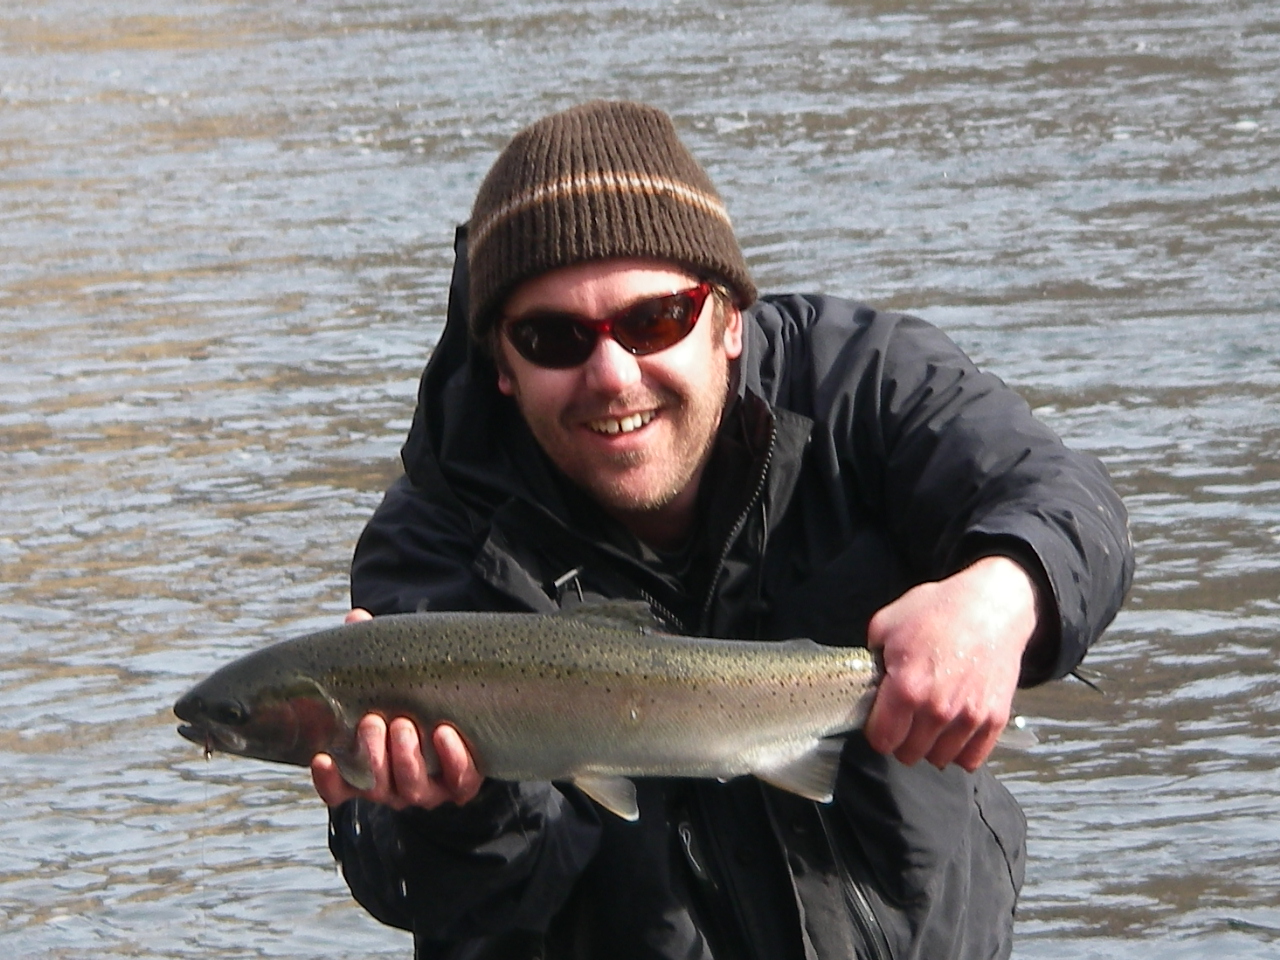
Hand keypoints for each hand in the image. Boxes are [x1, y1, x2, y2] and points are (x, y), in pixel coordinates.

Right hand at [309, 609, 484, 809]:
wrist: (471, 712)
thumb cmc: (416, 696)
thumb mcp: (392, 677)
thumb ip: (372, 654)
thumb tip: (356, 618)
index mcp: (369, 768)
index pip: (338, 790)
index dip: (328, 780)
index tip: (320, 758)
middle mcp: (395, 785)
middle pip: (375, 786)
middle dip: (372, 755)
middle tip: (373, 721)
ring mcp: (428, 788)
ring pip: (411, 787)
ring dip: (405, 758)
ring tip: (405, 723)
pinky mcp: (463, 783)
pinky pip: (459, 781)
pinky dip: (452, 758)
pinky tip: (444, 732)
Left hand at [863, 556, 1038, 771]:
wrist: (992, 606)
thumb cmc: (940, 610)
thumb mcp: (887, 623)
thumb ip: (870, 657)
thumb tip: (865, 678)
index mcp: (906, 688)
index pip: (881, 740)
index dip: (876, 730)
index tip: (881, 719)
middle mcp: (937, 709)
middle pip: (908, 754)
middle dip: (901, 738)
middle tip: (905, 717)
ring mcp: (969, 717)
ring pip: (939, 759)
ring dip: (930, 745)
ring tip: (929, 721)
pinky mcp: (994, 719)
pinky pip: (971, 759)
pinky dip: (960, 751)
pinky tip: (952, 731)